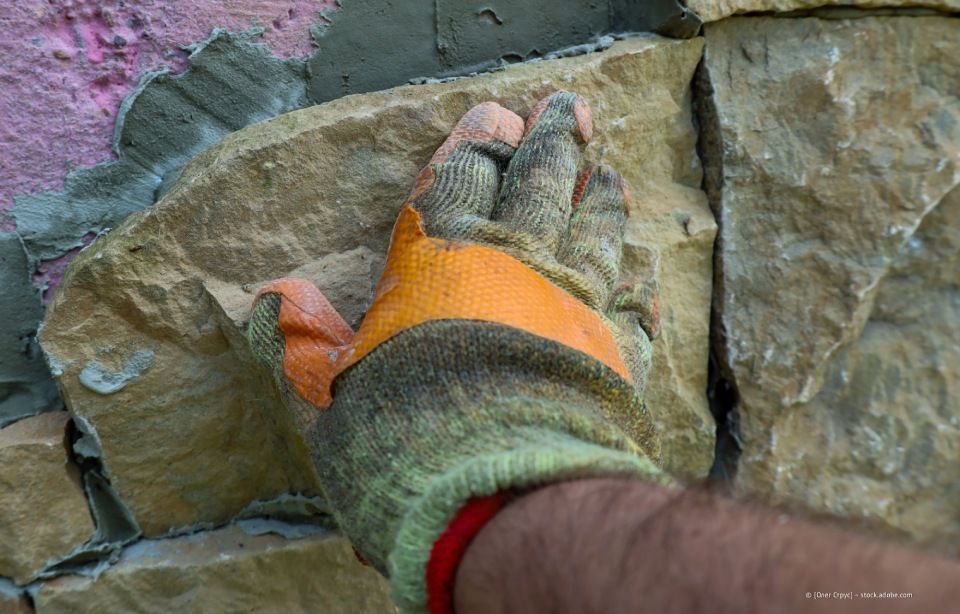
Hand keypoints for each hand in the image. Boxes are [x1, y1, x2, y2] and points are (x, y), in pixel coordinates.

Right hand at [247, 91, 667, 611]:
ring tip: (608, 173)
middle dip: (553, 139)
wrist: (495, 491)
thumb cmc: (399, 440)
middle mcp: (514, 264)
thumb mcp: (329, 396)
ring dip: (601, 199)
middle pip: (539, 182)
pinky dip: (642, 290)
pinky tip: (647, 274)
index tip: (496, 114)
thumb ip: (304, 341)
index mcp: (441, 259)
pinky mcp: (615, 354)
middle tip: (569, 106)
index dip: (477, 142)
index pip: (460, 178)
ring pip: (595, 231)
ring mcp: (573, 304)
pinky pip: (636, 310)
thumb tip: (268, 297)